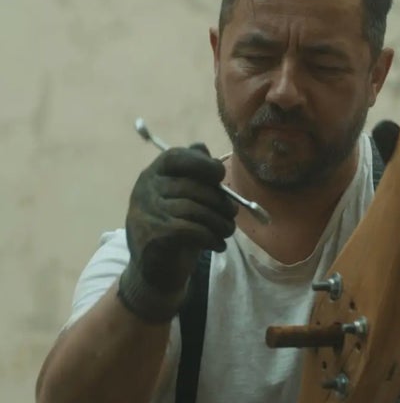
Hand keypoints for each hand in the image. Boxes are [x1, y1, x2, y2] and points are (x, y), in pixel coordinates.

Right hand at [118, 143, 237, 321]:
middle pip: (193, 186)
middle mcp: (145, 190)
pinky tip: (218, 244)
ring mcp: (147, 213)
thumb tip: (203, 148)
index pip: (176, 157)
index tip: (219, 175)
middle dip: (220, 201)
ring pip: (196, 210)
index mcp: (153, 175)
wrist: (154, 273)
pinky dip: (212, 238)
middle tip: (232, 214)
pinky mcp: (155, 235)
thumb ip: (192, 175)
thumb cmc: (175, 230)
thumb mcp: (183, 199)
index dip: (202, 163)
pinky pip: (194, 230)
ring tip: (227, 231)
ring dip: (220, 222)